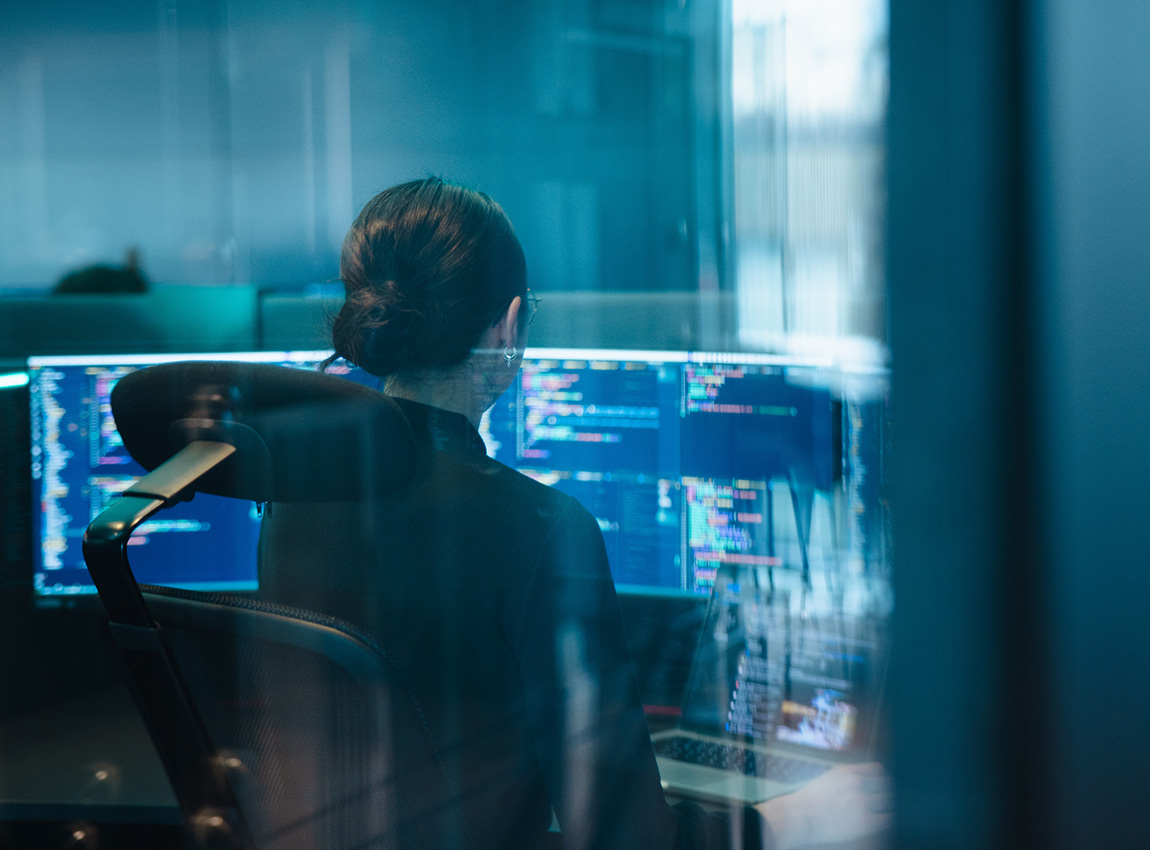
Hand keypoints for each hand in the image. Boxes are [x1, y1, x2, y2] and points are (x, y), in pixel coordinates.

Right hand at [753, 762, 891, 848]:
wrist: (799, 817)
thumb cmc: (809, 801)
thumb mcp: (828, 779)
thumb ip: (847, 776)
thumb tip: (862, 779)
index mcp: (847, 772)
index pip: (877, 769)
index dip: (881, 777)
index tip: (880, 784)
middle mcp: (857, 783)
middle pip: (885, 784)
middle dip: (883, 791)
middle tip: (882, 799)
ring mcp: (862, 802)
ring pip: (887, 800)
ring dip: (884, 805)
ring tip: (880, 810)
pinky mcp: (865, 821)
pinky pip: (886, 818)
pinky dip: (884, 819)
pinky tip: (878, 821)